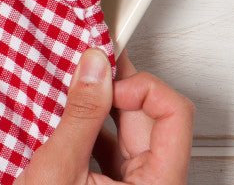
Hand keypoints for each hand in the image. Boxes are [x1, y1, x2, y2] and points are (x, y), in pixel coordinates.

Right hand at [13, 48, 193, 184]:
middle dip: (116, 85)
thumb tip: (94, 66)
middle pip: (150, 116)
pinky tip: (65, 110)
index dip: (142, 88)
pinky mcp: (110, 184)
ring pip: (128, 127)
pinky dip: (88, 120)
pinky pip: (109, 141)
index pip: (174, 114)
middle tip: (86, 61)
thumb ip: (80, 115)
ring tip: (72, 84)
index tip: (104, 80)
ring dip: (100, 100)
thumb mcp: (59, 169)